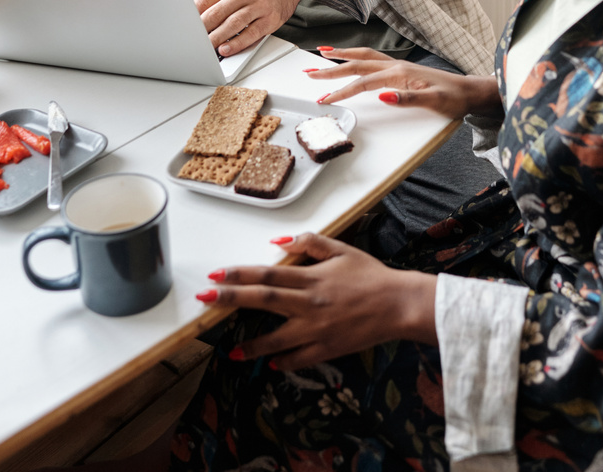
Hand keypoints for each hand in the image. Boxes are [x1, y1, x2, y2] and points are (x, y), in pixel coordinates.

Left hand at [195, 0, 326, 54]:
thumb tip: (195, 16)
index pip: (206, 0)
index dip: (192, 17)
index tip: (184, 28)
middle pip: (217, 13)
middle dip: (202, 30)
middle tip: (191, 41)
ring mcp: (260, 4)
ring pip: (232, 24)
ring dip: (216, 38)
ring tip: (205, 48)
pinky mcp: (270, 19)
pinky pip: (251, 34)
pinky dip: (237, 43)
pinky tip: (226, 49)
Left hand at [200, 233, 436, 368]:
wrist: (397, 305)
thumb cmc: (369, 274)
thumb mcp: (341, 250)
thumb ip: (310, 243)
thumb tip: (278, 240)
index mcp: (311, 278)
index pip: (268, 273)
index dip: (239, 273)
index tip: (215, 274)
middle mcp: (309, 304)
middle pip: (263, 300)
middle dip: (230, 300)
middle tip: (205, 300)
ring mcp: (316, 330)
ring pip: (276, 339)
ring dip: (251, 345)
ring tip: (231, 350)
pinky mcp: (326, 350)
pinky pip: (298, 359)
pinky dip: (282, 361)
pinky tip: (270, 362)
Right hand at [305, 47, 503, 119]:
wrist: (470, 91)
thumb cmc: (454, 98)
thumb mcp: (434, 102)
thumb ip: (408, 99)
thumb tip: (382, 95)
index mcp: (400, 74)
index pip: (363, 83)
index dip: (341, 91)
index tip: (324, 100)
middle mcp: (396, 66)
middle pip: (356, 65)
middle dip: (331, 69)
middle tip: (309, 73)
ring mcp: (398, 66)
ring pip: (363, 58)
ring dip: (341, 56)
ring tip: (322, 54)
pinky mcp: (401, 69)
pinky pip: (372, 59)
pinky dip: (356, 57)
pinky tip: (350, 59)